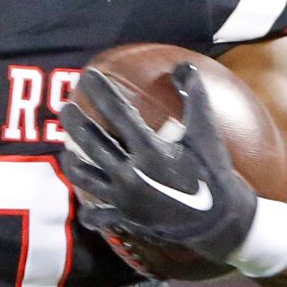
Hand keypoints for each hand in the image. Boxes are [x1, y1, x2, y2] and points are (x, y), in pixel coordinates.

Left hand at [56, 66, 257, 265]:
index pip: (117, 112)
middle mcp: (131, 173)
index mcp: (150, 149)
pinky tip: (85, 208)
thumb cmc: (213, 170)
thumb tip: (183, 65)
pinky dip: (89, 213)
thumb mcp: (206, 130)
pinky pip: (97, 216)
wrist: (221, 221)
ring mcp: (125, 198)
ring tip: (67, 150)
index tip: (87, 75)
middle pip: (90, 142)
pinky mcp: (126, 219)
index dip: (100, 91)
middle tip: (65, 108)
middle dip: (74, 122)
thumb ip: (195, 93)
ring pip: (84, 177)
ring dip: (72, 161)